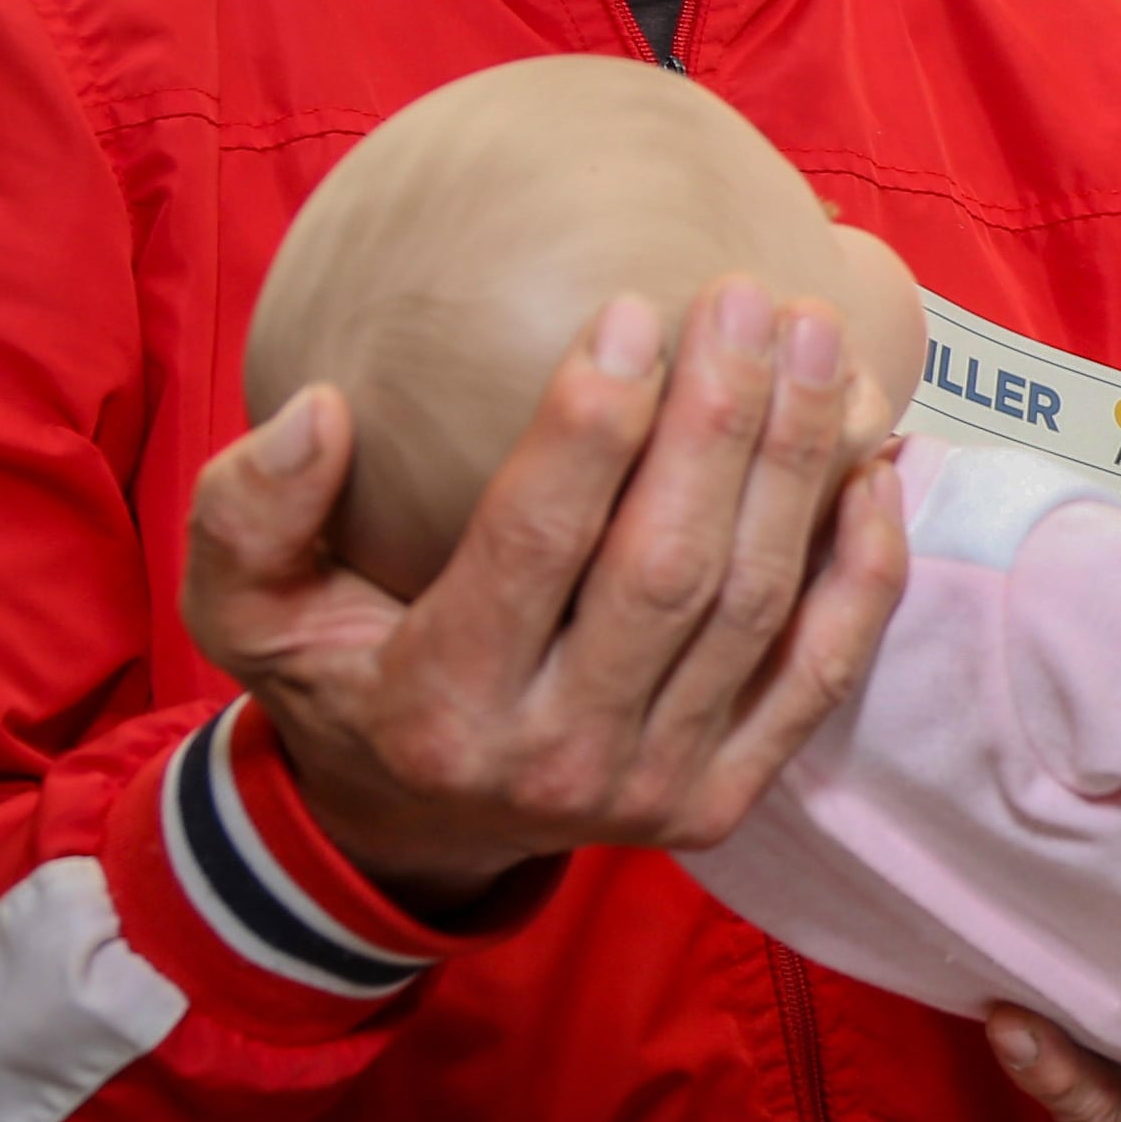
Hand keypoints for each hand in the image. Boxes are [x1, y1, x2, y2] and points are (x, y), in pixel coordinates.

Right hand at [186, 278, 908, 910]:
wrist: (416, 824)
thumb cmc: (339, 674)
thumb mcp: (246, 609)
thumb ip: (249, 512)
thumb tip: (321, 415)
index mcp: (438, 707)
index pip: (533, 545)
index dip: (589, 427)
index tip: (631, 309)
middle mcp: (554, 762)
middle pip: (668, 568)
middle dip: (720, 421)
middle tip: (748, 298)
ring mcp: (653, 789)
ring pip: (755, 606)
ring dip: (798, 463)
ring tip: (817, 339)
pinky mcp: (724, 800)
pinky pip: (821, 674)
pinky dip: (862, 568)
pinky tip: (874, 461)